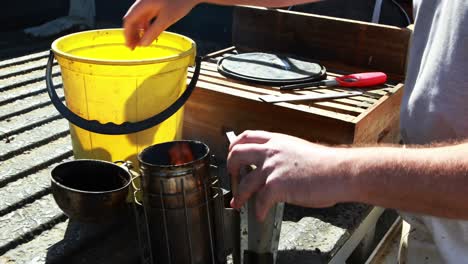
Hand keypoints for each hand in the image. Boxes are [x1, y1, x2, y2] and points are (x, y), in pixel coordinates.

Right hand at [123, 0, 198, 48]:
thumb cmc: (180, 2)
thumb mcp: (167, 18)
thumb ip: (154, 31)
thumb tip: (143, 44)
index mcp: (142, 4)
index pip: (129, 20)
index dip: (127, 34)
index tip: (129, 46)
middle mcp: (144, 2)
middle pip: (133, 20)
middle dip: (132, 34)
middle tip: (134, 48)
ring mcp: (150, 3)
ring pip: (140, 19)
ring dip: (139, 31)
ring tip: (142, 43)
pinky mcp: (157, 4)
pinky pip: (147, 17)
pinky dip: (147, 27)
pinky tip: (150, 34)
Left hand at [227, 130, 352, 220]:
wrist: (340, 172)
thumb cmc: (327, 164)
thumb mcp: (299, 150)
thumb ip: (283, 154)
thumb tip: (274, 166)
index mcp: (278, 141)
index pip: (248, 136)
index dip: (236, 145)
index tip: (232, 153)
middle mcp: (272, 151)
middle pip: (238, 154)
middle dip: (230, 168)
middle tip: (232, 178)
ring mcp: (272, 168)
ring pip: (244, 182)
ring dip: (239, 195)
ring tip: (238, 204)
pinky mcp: (276, 185)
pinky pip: (260, 201)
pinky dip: (258, 211)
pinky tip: (260, 215)